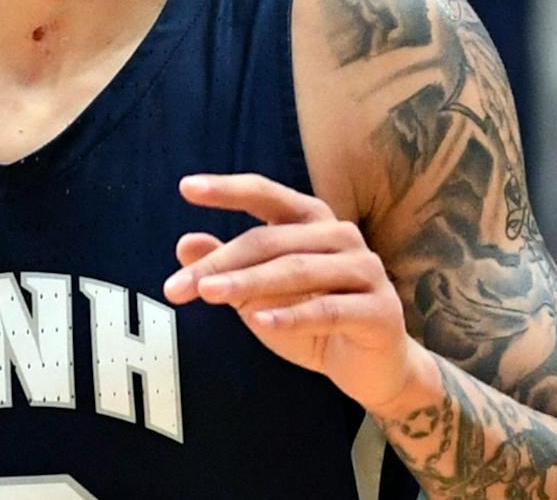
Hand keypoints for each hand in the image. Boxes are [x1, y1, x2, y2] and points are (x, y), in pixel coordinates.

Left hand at [163, 173, 415, 411]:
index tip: (186, 187)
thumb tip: (184, 243)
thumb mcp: (261, 293)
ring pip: (297, 270)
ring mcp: (365, 271)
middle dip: (220, 262)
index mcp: (312, 221)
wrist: (372, 369)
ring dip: (248, 283)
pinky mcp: (379, 311)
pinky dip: (292, 315)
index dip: (227, 190)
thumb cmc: (312, 320)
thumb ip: (229, 266)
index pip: (266, 195)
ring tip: (208, 294)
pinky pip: (329, 310)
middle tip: (177, 285)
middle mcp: (340, 236)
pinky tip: (260, 321)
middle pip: (270, 240)